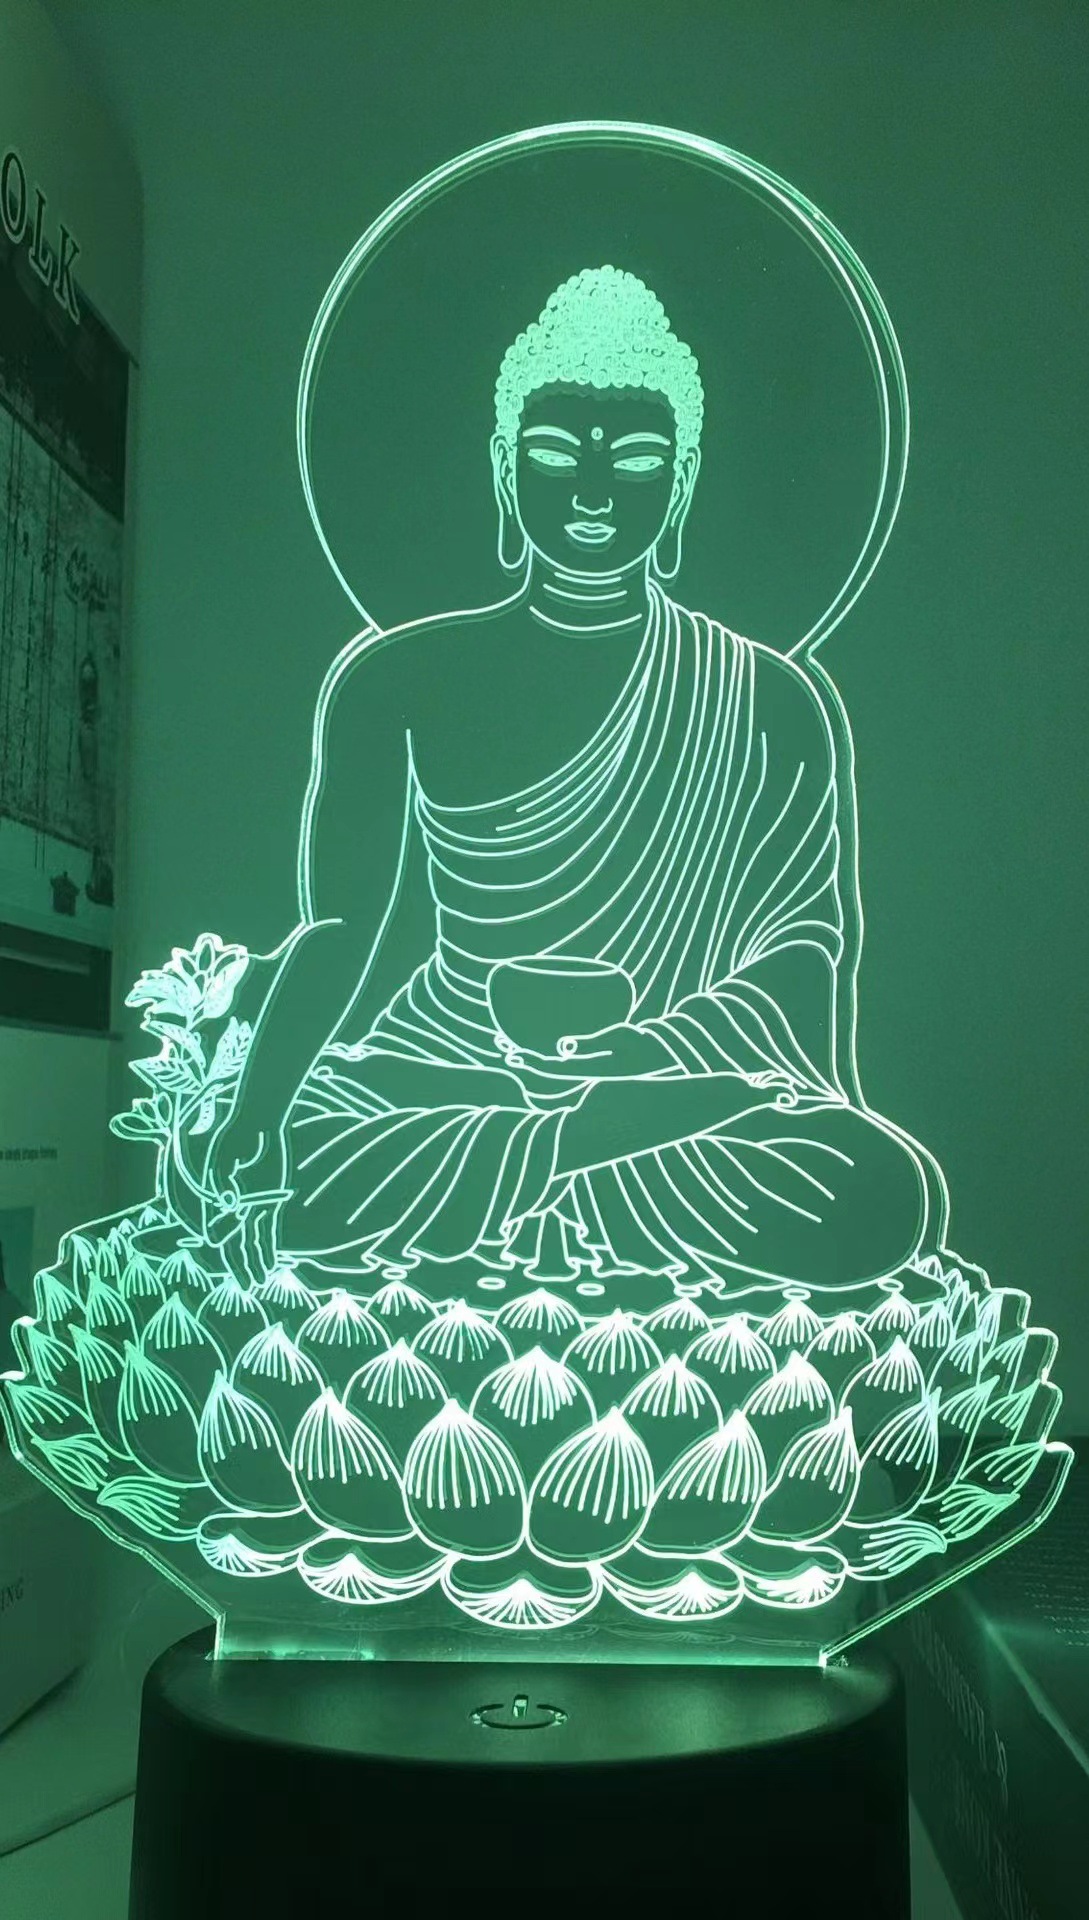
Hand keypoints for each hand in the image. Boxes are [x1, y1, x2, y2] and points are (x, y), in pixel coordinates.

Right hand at [205, 1114, 288, 1289]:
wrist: (257, 1123)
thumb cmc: (237, 1137)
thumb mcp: (225, 1158)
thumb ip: (222, 1181)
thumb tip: (227, 1203)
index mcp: (216, 1198)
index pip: (215, 1224)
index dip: (217, 1233)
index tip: (216, 1244)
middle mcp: (232, 1208)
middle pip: (234, 1242)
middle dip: (239, 1265)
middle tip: (245, 1287)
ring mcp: (251, 1207)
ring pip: (252, 1242)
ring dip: (255, 1263)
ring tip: (257, 1284)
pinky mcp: (268, 1204)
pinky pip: (268, 1231)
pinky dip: (268, 1249)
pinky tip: (269, 1267)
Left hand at [503, 1022, 678, 1081]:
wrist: (667, 1060)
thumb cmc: (645, 1045)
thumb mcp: (620, 1037)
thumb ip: (590, 1044)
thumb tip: (561, 1047)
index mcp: (592, 1071)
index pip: (551, 1070)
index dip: (529, 1062)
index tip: (511, 1052)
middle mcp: (586, 1078)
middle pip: (545, 1075)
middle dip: (522, 1061)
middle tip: (502, 1044)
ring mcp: (588, 1079)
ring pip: (549, 1077)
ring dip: (529, 1065)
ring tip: (511, 1049)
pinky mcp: (591, 1077)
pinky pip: (559, 1076)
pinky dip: (541, 1069)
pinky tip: (534, 1059)